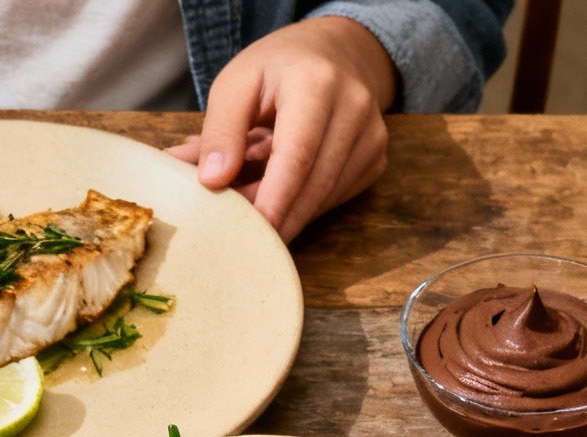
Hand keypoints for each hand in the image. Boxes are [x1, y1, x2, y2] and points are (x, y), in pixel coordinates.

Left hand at [166, 16, 395, 242]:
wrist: (333, 52)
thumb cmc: (276, 70)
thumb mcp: (236, 84)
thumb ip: (220, 130)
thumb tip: (211, 181)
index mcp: (316, 83)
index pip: (297, 154)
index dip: (274, 198)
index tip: (251, 231)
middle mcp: (354, 107)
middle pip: (315, 183)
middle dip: (276, 215)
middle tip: (240, 233)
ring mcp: (372, 135)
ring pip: (327, 196)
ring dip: (288, 212)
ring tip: (253, 209)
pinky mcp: (375, 157)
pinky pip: (337, 197)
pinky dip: (305, 205)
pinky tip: (283, 193)